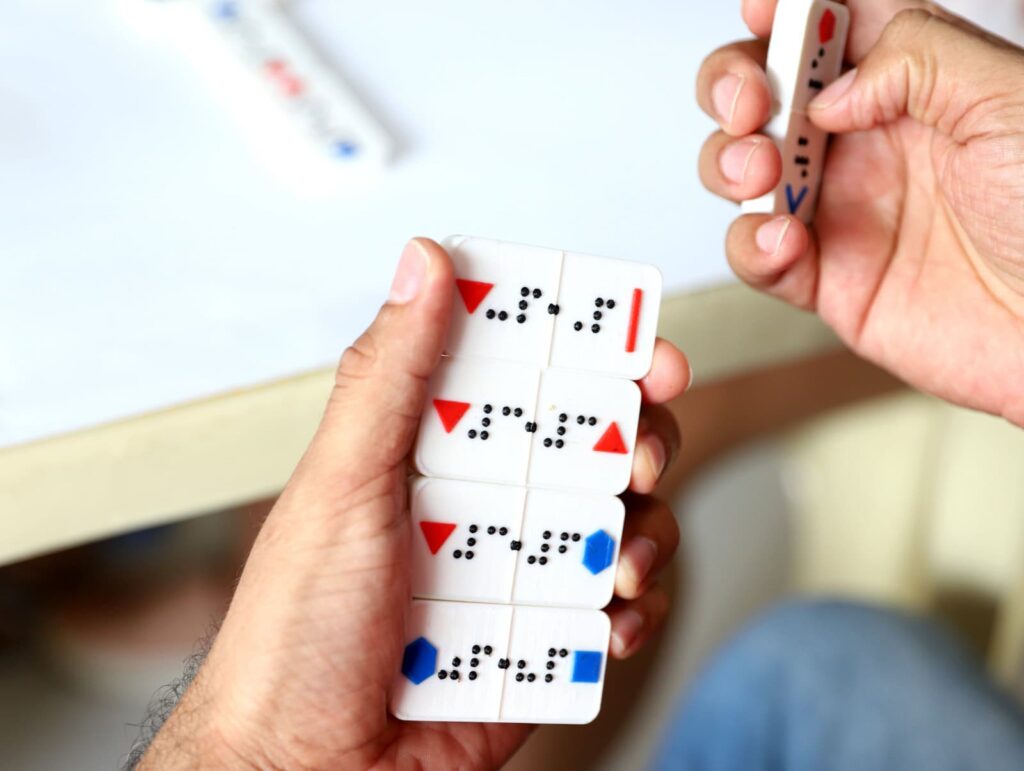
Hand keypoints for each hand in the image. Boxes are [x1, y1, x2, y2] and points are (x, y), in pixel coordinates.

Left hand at [138, 239, 689, 769]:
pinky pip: (616, 606)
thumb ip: (389, 378)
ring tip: (619, 561)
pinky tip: (609, 623)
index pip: (521, 370)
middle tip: (642, 450)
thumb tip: (423, 266)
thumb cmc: (295, 635)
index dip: (586, 346)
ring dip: (644, 528)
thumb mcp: (342, 487)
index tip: (634, 340)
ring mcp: (515, 570)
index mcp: (430, 448)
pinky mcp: (540, 639)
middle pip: (589, 438)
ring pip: (618, 518)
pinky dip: (631, 609)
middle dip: (637, 435)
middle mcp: (481, 501)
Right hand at [698, 0, 1023, 424]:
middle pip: (769, 92)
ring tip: (759, 172)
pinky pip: (757, 254)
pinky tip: (782, 238)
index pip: (833, 27)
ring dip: (729, 161)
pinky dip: (751, 243)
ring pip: (743, 169)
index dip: (786, 11)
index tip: (762, 10)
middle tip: (754, 102)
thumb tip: (834, 91)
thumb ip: (917, 60)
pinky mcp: (828, 279)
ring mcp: (843, 211)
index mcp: (918, 86)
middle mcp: (871, 143)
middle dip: (736, 86)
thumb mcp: (1009, 101)